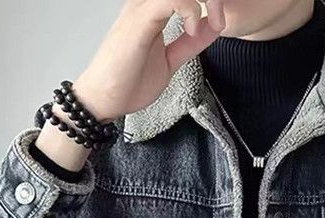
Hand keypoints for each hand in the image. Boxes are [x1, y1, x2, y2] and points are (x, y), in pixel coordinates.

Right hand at [36, 1, 225, 170]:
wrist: (104, 100)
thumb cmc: (128, 83)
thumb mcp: (170, 62)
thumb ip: (189, 44)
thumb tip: (209, 29)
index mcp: (151, 10)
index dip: (207, 4)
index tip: (221, 20)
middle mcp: (144, 4)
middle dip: (208, 0)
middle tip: (221, 16)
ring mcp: (140, 9)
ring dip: (204, 0)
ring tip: (214, 20)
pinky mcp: (138, 20)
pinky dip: (189, 8)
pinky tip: (194, 27)